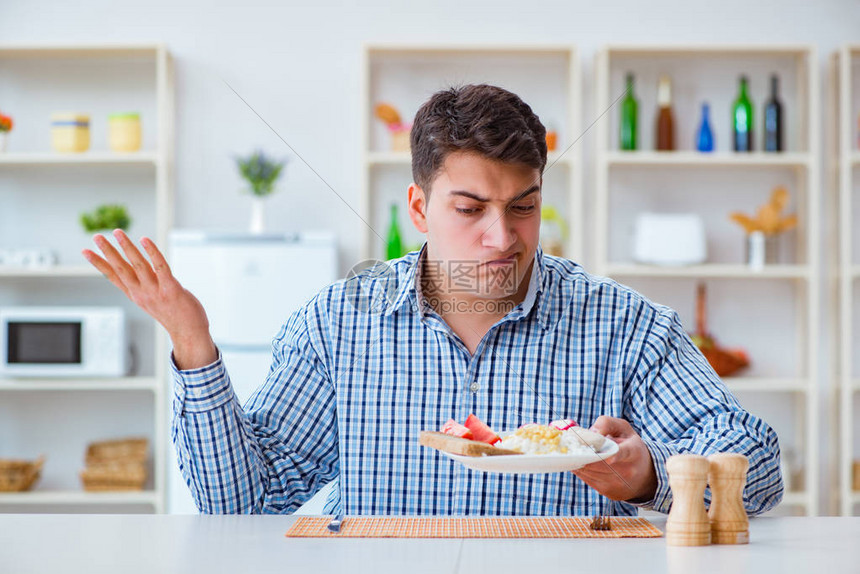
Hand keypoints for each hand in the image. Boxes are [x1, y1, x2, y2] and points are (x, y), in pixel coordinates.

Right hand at [82, 229, 216, 368]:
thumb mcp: (152, 301)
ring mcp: (155, 292)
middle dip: (108, 251)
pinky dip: (152, 252)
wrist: (189, 333)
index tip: (85, 251)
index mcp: (136, 295)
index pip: (113, 277)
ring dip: (126, 247)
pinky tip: (144, 239)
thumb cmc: (173, 314)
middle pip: (121, 269)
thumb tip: (140, 270)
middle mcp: (142, 293)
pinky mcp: (171, 289)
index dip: (99, 264)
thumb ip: (145, 286)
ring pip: (138, 265)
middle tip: (96, 236)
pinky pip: (160, 267)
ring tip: (117, 232)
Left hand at [571, 416, 657, 502]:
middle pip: (599, 463)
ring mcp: (618, 483)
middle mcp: (628, 470)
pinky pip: (586, 478)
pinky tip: (580, 462)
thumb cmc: (630, 446)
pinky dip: (580, 469)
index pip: (625, 453)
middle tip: (571, 446)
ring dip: (578, 461)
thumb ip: (607, 424)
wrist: (644, 476)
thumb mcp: (623, 429)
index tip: (609, 458)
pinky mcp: (608, 492)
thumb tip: (592, 432)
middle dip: (584, 454)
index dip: (616, 455)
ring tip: (574, 453)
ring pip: (589, 471)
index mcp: (634, 451)